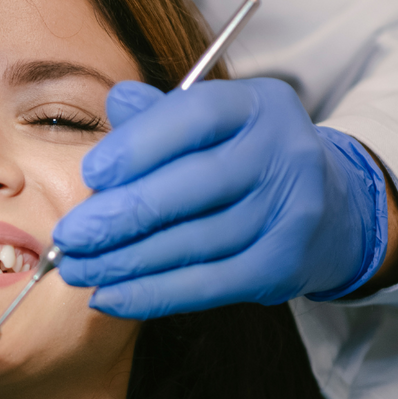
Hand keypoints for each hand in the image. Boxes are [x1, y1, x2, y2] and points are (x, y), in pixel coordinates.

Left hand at [52, 79, 389, 318]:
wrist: (329, 207)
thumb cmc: (241, 158)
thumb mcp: (210, 123)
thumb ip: (160, 115)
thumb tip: (116, 102)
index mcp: (257, 104)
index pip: (196, 116)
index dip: (139, 145)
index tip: (91, 173)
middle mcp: (283, 152)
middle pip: (193, 186)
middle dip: (121, 214)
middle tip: (68, 236)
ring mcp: (291, 211)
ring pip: (196, 241)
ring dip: (126, 261)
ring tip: (78, 269)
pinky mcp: (285, 264)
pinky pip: (209, 284)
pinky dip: (153, 294)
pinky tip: (109, 296)